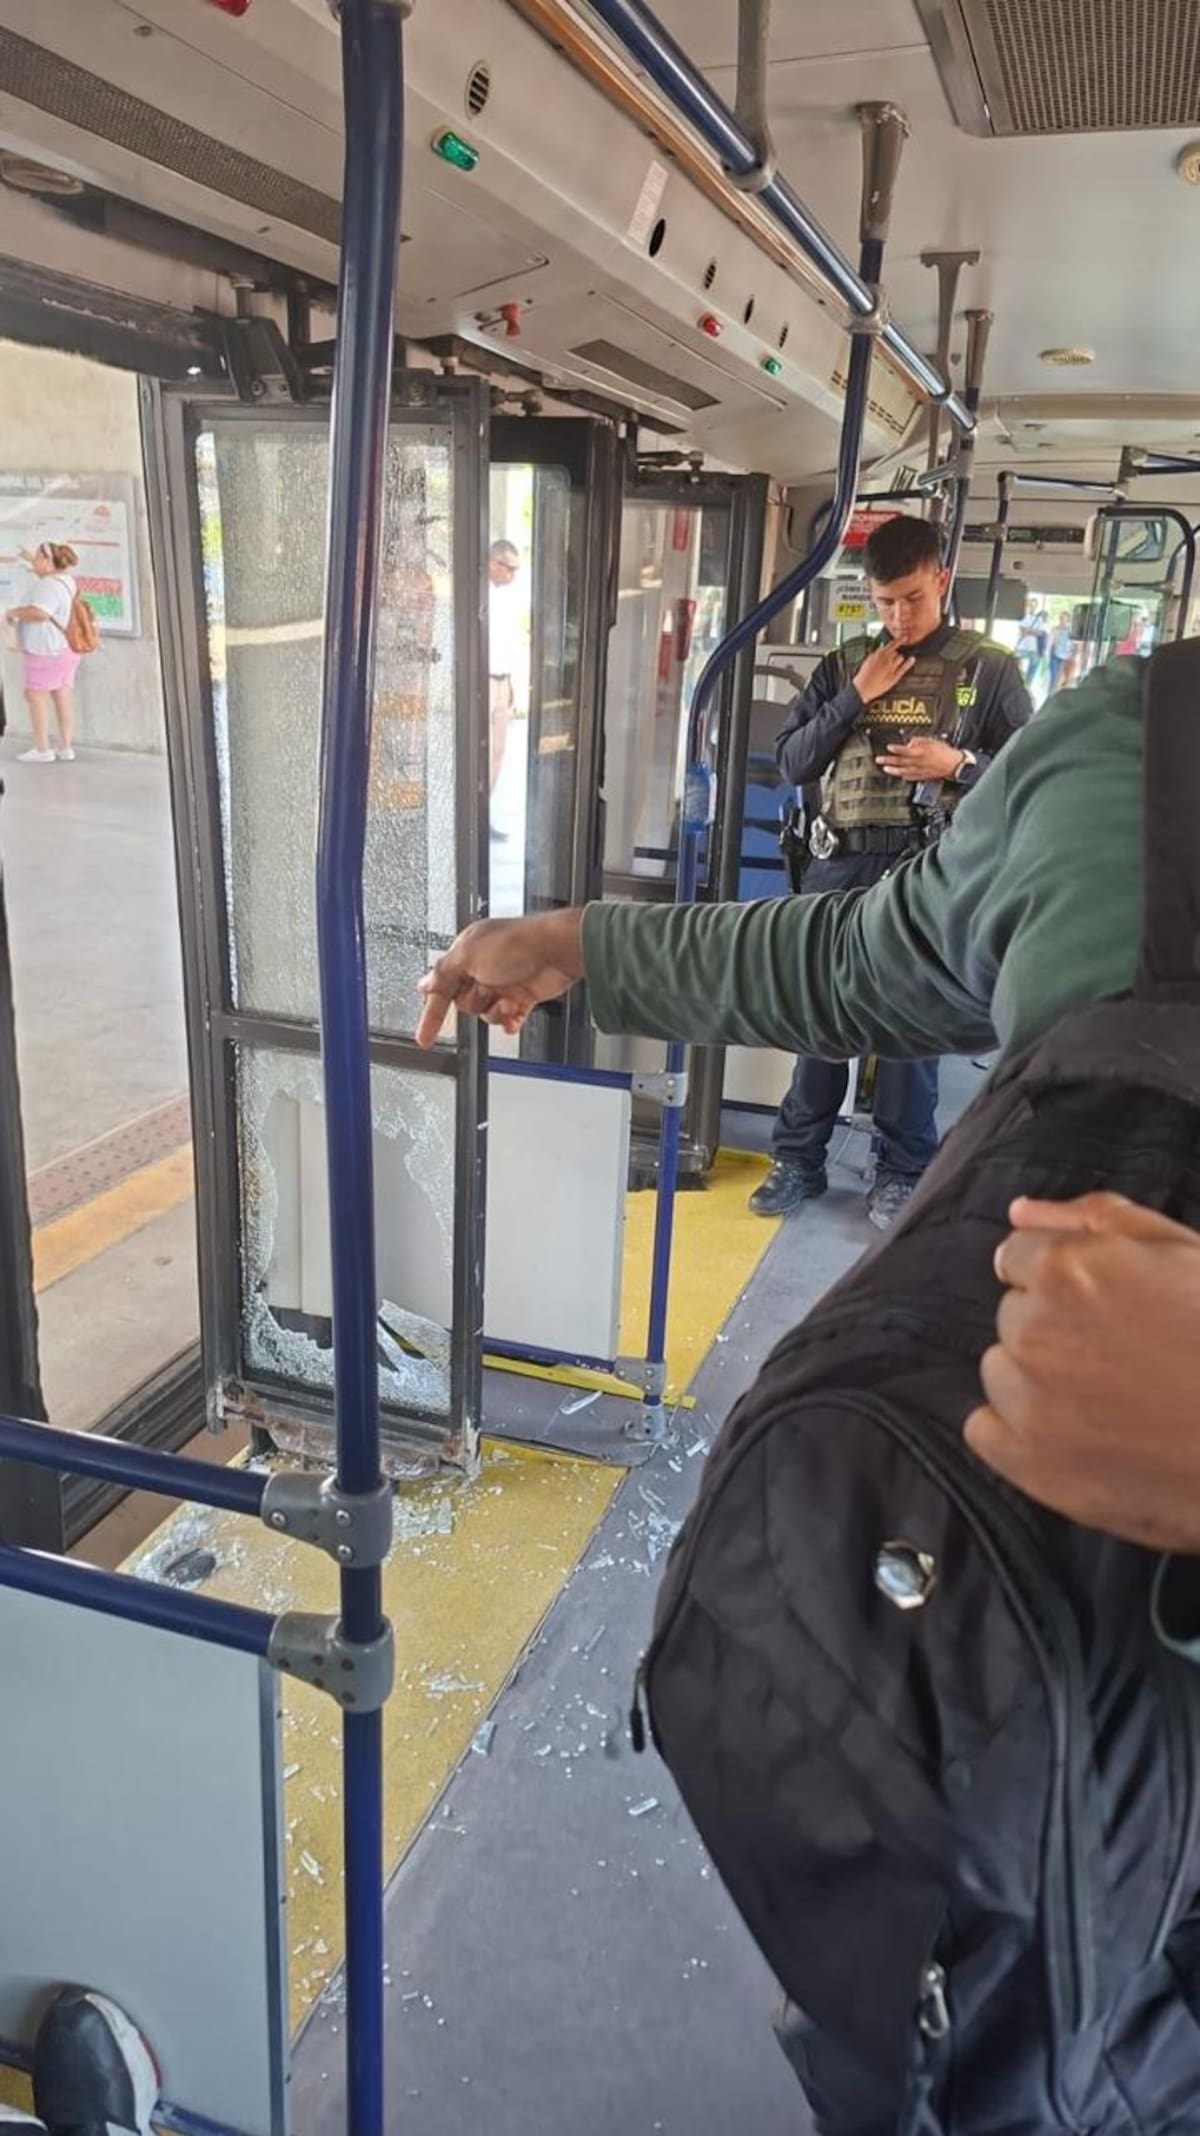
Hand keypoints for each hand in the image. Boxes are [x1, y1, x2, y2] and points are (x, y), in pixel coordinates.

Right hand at [416, 911, 584, 1046]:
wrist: (558, 950)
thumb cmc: (518, 943)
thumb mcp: (468, 955)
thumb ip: (443, 972)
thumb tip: (423, 984)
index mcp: (466, 952)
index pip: (441, 986)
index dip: (432, 1012)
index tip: (424, 1037)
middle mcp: (483, 966)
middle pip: (463, 1002)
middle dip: (474, 1002)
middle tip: (485, 990)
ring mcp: (504, 981)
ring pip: (485, 1013)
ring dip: (495, 1011)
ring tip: (507, 1000)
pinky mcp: (522, 995)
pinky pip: (508, 1017)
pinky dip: (510, 1019)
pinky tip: (513, 1017)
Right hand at [852, 640, 914, 705]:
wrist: (863, 688)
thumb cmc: (864, 676)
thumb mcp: (867, 661)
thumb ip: (875, 653)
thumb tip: (881, 648)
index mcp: (879, 654)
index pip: (892, 644)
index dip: (899, 640)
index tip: (904, 638)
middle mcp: (887, 659)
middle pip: (896, 652)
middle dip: (894, 655)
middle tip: (889, 661)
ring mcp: (891, 668)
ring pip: (900, 658)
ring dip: (898, 660)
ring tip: (893, 665)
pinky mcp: (895, 676)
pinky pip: (904, 668)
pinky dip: (909, 663)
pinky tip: (912, 659)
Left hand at [877, 737, 963, 781]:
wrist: (954, 764)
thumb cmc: (944, 752)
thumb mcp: (932, 741)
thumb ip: (919, 741)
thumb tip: (910, 742)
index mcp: (921, 752)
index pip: (905, 750)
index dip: (896, 749)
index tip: (888, 747)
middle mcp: (918, 762)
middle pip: (900, 761)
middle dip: (889, 760)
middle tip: (879, 760)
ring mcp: (920, 770)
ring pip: (903, 771)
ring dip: (893, 770)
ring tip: (885, 769)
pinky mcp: (922, 776)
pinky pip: (911, 777)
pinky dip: (904, 776)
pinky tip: (899, 775)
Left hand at [965, 1194, 1199, 1548]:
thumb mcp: (1180, 1252)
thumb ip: (1094, 1219)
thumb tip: (1020, 1211)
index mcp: (1067, 1271)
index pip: (1017, 1259)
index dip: (1064, 1281)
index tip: (1104, 1307)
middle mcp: (1035, 1331)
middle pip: (1013, 1317)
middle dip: (1052, 1329)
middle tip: (1119, 1357)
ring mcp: (1028, 1402)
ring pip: (1001, 1373)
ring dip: (1035, 1381)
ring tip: (1107, 1400)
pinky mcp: (1028, 1463)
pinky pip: (984, 1431)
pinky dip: (1018, 1434)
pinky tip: (1073, 1436)